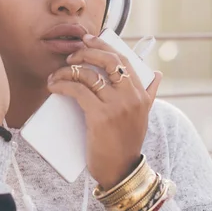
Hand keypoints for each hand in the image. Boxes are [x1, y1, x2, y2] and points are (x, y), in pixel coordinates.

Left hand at [47, 34, 161, 189]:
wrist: (120, 170)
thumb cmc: (126, 142)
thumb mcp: (142, 116)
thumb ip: (149, 94)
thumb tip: (157, 74)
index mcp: (141, 94)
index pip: (123, 60)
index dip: (104, 46)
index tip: (89, 40)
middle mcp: (131, 97)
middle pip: (107, 61)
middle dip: (86, 52)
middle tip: (72, 55)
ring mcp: (116, 106)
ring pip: (88, 75)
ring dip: (67, 71)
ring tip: (56, 75)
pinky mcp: (100, 117)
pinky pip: (78, 91)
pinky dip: (62, 85)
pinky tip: (54, 86)